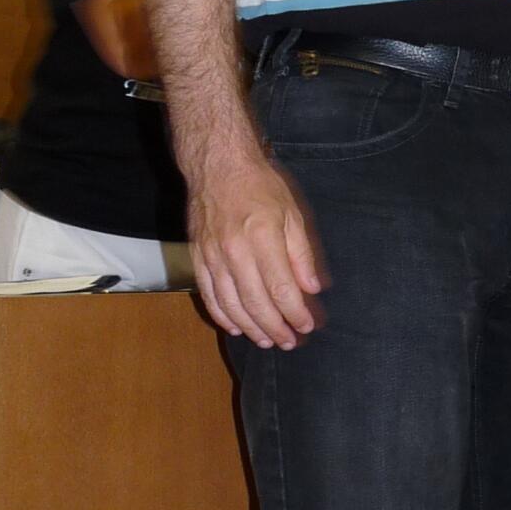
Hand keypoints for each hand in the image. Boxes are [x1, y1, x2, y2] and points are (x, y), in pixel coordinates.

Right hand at [187, 142, 325, 348]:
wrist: (217, 166)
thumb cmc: (260, 187)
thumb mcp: (292, 213)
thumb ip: (302, 253)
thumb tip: (312, 288)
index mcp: (262, 238)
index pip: (281, 287)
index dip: (295, 312)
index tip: (307, 326)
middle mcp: (235, 251)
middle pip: (256, 302)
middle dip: (275, 328)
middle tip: (290, 343)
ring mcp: (212, 256)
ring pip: (231, 304)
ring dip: (250, 328)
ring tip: (267, 341)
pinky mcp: (198, 257)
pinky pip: (209, 295)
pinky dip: (222, 315)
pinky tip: (235, 327)